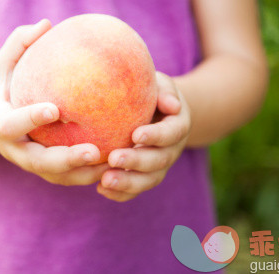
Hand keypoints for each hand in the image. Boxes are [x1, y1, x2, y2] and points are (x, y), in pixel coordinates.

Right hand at [0, 19, 109, 185]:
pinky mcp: (43, 169)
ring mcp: (28, 162)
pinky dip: (89, 173)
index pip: (10, 125)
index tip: (55, 110)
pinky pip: (67, 175)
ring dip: (83, 174)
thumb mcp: (3, 62)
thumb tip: (47, 24)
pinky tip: (116, 162)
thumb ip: (20, 44)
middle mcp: (12, 149)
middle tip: (93, 151)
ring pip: (56, 176)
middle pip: (37, 162)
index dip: (30, 119)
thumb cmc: (1, 83)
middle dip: (65, 160)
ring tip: (113, 163)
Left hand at [97, 72, 190, 201]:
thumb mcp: (160, 85)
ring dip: (128, 182)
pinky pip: (135, 190)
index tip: (136, 134)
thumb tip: (171, 104)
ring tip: (104, 181)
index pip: (171, 133)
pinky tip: (100, 189)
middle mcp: (171, 150)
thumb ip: (165, 90)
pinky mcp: (144, 177)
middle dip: (137, 162)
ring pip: (149, 180)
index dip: (155, 136)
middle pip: (159, 161)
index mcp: (177, 126)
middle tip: (113, 159)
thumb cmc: (152, 93)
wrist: (155, 111)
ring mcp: (158, 166)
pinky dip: (120, 193)